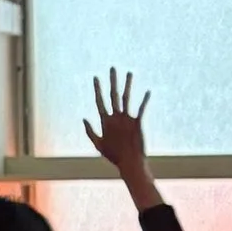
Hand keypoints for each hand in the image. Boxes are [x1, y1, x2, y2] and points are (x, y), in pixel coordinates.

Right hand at [84, 67, 152, 183]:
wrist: (130, 162)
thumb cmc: (113, 155)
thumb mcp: (97, 144)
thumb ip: (89, 131)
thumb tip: (83, 118)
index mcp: (105, 121)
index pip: (99, 101)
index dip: (97, 88)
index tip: (96, 77)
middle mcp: (115, 117)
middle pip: (113, 94)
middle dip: (112, 80)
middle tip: (112, 68)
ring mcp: (127, 119)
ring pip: (126, 98)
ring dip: (128, 84)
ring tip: (129, 73)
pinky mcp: (138, 123)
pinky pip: (141, 108)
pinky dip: (144, 100)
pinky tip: (148, 91)